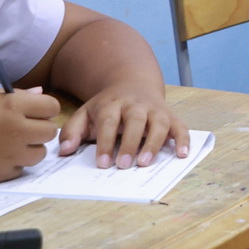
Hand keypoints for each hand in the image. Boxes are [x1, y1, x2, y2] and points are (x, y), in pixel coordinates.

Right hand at [0, 87, 59, 182]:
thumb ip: (18, 95)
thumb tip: (42, 94)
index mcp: (12, 107)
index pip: (52, 107)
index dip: (45, 109)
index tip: (35, 111)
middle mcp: (15, 131)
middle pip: (50, 131)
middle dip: (40, 129)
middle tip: (25, 128)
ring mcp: (10, 155)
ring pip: (39, 153)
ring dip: (29, 149)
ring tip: (11, 143)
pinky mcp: (2, 173)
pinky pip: (21, 169)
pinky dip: (14, 164)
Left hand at [60, 82, 189, 168]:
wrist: (132, 83)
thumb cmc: (107, 106)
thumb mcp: (85, 112)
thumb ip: (72, 131)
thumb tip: (65, 151)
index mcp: (112, 104)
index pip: (109, 121)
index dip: (106, 142)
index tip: (102, 163)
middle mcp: (136, 104)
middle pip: (136, 120)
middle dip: (130, 143)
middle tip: (123, 165)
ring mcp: (156, 109)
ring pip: (160, 122)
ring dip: (154, 142)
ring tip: (145, 163)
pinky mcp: (170, 115)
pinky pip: (180, 126)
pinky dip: (184, 139)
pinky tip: (182, 154)